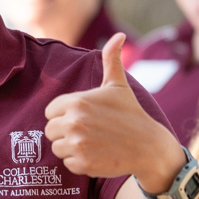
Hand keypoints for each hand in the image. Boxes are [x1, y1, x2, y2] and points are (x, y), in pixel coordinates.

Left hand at [44, 34, 183, 187]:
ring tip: (92, 142)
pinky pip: (67, 163)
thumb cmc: (130, 113)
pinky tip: (95, 154)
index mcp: (76, 102)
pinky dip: (79, 162)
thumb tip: (118, 35)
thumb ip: (111, 59)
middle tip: (87, 131)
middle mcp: (73, 122)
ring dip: (70, 147)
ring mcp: (77, 144)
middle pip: (50, 130)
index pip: (50, 111)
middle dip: (65, 132)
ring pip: (57, 148)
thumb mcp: (118, 85)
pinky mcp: (82, 163)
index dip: (63, 115)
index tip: (82, 117)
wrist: (148, 146)